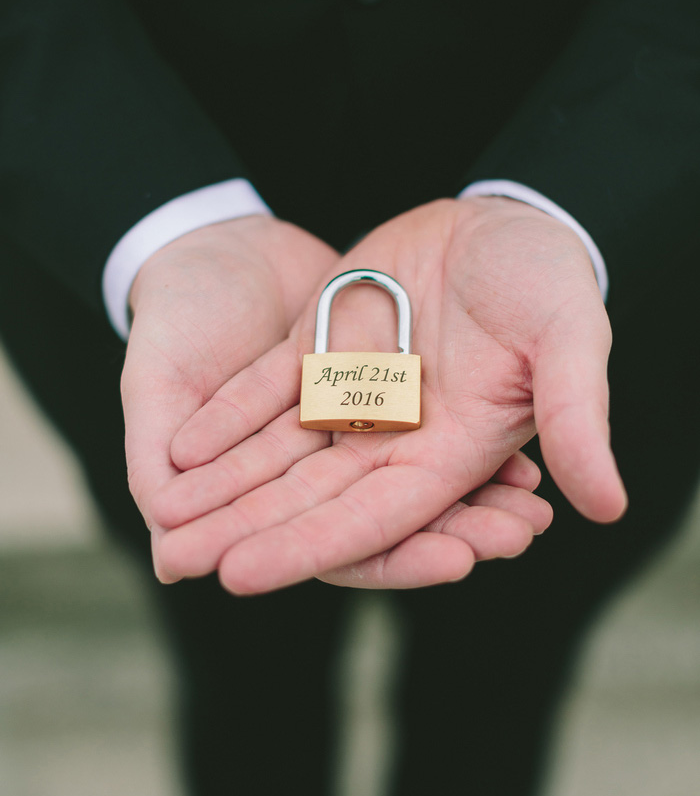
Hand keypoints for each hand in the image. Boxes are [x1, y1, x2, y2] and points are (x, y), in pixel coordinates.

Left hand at [152, 198, 624, 591]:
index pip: (372, 517)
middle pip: (309, 497)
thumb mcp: (569, 338)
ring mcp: (355, 395)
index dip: (308, 547)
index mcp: (451, 452)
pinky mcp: (326, 350)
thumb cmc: (548, 279)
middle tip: (179, 562)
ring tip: (164, 516)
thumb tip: (608, 507)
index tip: (242, 575)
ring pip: (277, 452)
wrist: (507, 220)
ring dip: (222, 485)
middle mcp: (395, 437)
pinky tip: (180, 447)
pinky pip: (268, 391)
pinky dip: (227, 417)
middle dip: (244, 531)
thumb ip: (576, 419)